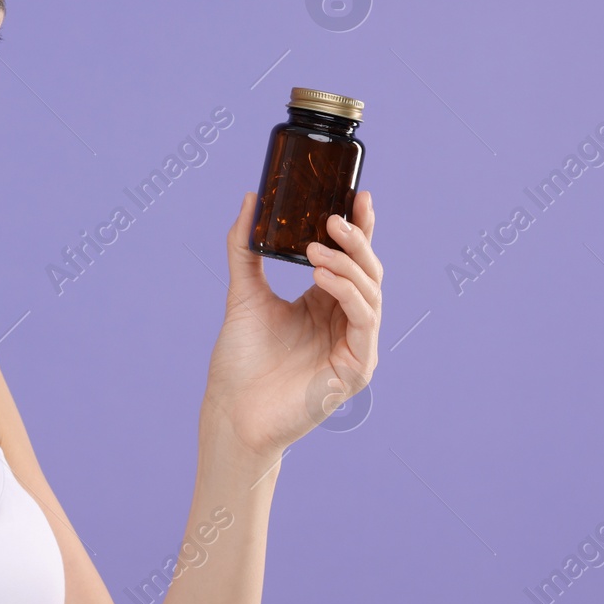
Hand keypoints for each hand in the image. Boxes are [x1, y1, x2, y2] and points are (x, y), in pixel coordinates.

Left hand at [199, 190, 382, 461]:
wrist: (232, 409)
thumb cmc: (240, 359)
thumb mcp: (244, 292)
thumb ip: (245, 247)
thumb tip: (250, 199)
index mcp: (325, 302)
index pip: (351, 258)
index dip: (360, 227)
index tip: (357, 194)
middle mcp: (345, 321)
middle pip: (367, 270)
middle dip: (356, 239)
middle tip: (333, 216)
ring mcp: (355, 345)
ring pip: (370, 291)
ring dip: (347, 264)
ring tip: (317, 249)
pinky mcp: (358, 367)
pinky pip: (364, 320)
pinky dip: (348, 292)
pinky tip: (324, 277)